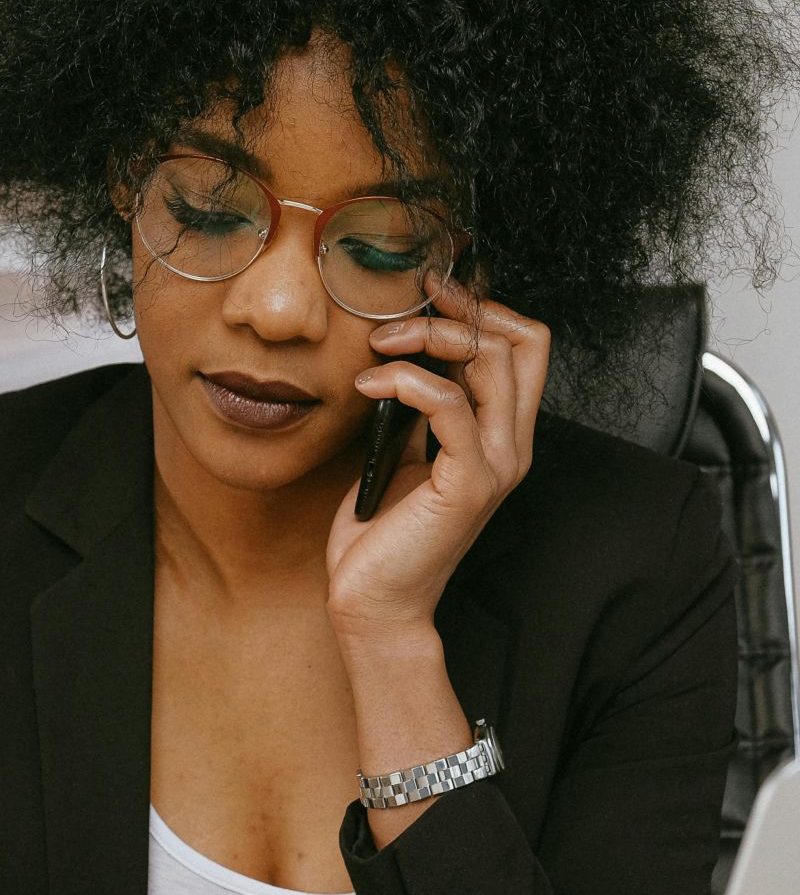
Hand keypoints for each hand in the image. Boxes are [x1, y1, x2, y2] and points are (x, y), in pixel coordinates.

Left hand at [324, 269, 551, 638]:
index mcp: (501, 435)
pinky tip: (367, 386)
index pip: (526, 346)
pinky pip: (450, 405)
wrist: (373, 601)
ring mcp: (496, 465)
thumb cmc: (380, 533)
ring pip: (491, 362)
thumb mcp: (403, 453)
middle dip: (458, 310)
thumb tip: (405, 357)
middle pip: (520, 342)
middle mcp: (511, 446)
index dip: (482, 308)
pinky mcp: (467, 484)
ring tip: (377, 346)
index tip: (428, 293)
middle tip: (400, 311)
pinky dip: (405, 380)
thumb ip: (420, 411)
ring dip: (427, 338)